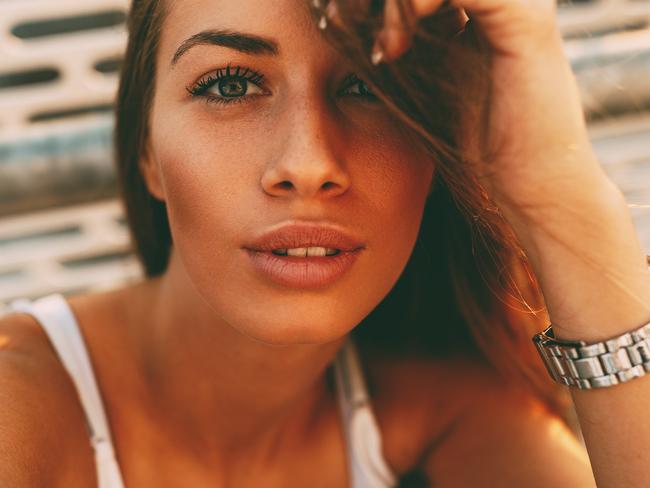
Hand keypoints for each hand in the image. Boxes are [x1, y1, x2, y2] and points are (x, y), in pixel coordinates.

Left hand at [325, 0, 649, 337]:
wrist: (532, 189)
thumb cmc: (476, 149)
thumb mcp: (421, 90)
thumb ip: (398, 50)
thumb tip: (342, 25)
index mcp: (475, 9)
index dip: (370, 0)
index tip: (332, 23)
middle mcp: (496, 0)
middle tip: (338, 22)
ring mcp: (516, 5)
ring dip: (392, 1)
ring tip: (378, 48)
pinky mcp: (526, 23)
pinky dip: (415, 5)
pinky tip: (392, 49)